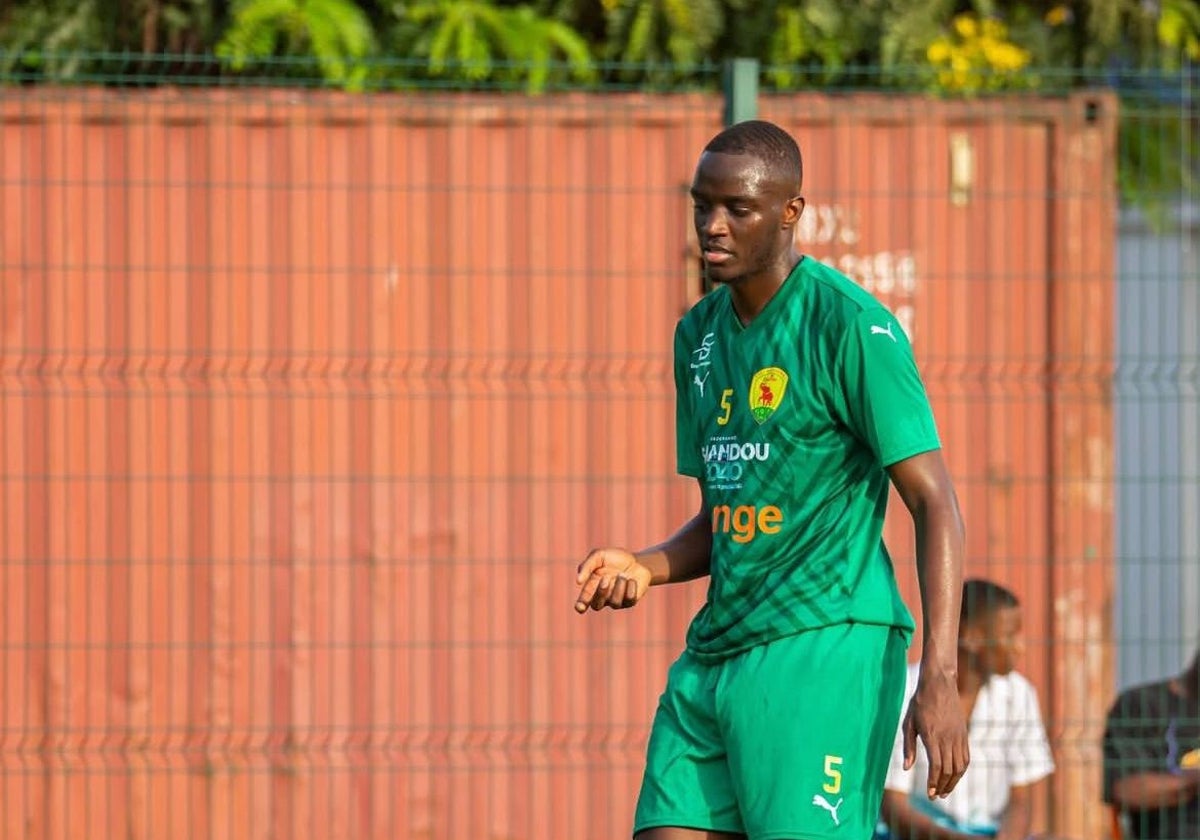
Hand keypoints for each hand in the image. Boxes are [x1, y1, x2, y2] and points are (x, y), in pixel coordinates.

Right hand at [574, 548, 651, 612]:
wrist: (637, 560)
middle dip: (601, 592)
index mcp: (592, 587)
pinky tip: (631, 579)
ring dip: (618, 586)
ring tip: (623, 574)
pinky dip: (630, 587)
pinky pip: (629, 599)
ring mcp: (617, 601)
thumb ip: (587, 566)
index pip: (583, 602)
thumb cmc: (615, 558)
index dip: (580, 606)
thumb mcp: (599, 555)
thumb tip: (578, 581)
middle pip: (596, 605)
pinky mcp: (630, 601)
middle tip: (606, 578)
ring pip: (614, 603)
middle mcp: (603, 597)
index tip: (581, 607)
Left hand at [903, 667, 969, 799]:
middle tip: (935, 796)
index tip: (929, 793)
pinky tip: (954, 776)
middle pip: (949, 770)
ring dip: (953, 782)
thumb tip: (906, 768)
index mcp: (932, 736)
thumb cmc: (920, 703)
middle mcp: (948, 738)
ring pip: (960, 767)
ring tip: (944, 791)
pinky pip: (966, 758)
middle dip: (942, 786)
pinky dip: (961, 771)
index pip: (936, 766)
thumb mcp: (908, 723)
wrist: (939, 684)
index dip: (933, 782)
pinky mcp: (964, 735)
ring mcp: (958, 737)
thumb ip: (908, 746)